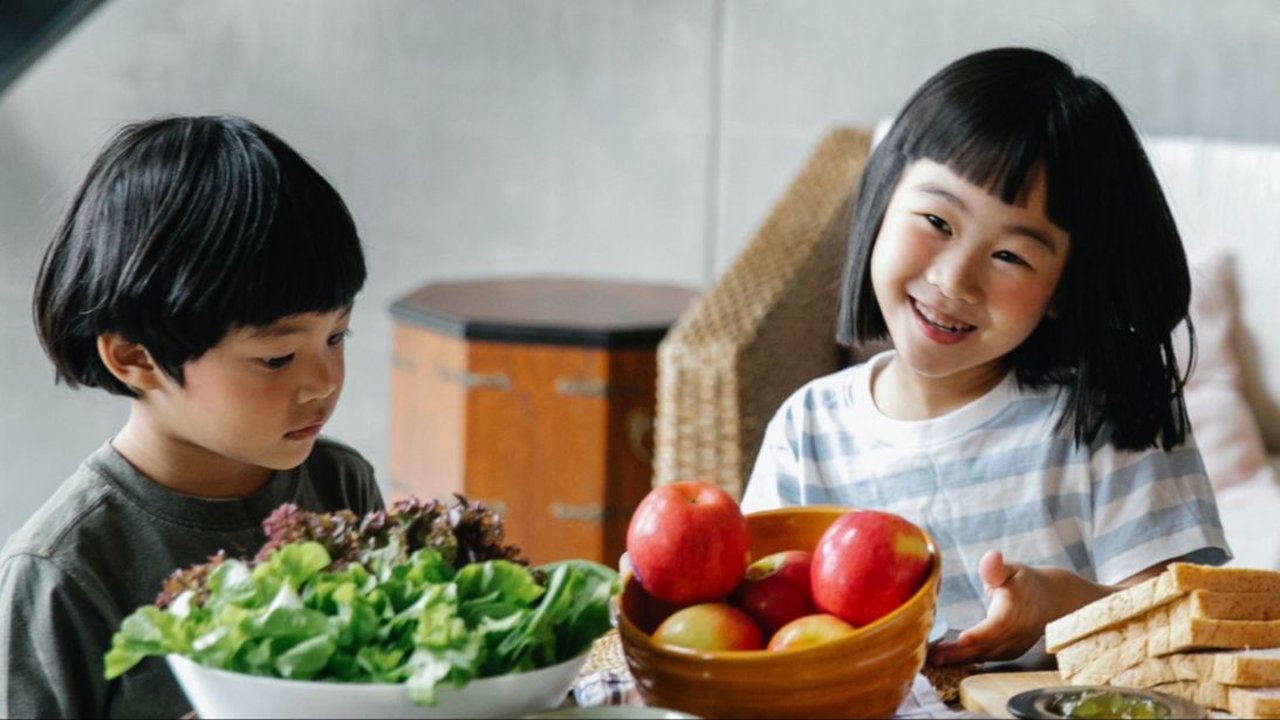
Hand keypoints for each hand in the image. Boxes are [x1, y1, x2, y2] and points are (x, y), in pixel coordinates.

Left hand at [929, 549, 1044, 664]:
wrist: (1051, 601)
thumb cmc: (1026, 582)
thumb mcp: (1013, 569)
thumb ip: (997, 568)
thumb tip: (991, 556)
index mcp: (1015, 610)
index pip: (998, 625)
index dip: (981, 634)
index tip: (962, 639)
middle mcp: (1015, 633)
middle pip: (986, 646)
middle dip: (959, 652)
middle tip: (933, 655)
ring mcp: (1013, 646)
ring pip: (984, 656)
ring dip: (958, 659)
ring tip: (932, 658)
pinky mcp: (1008, 653)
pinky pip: (985, 659)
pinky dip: (965, 660)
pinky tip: (944, 658)